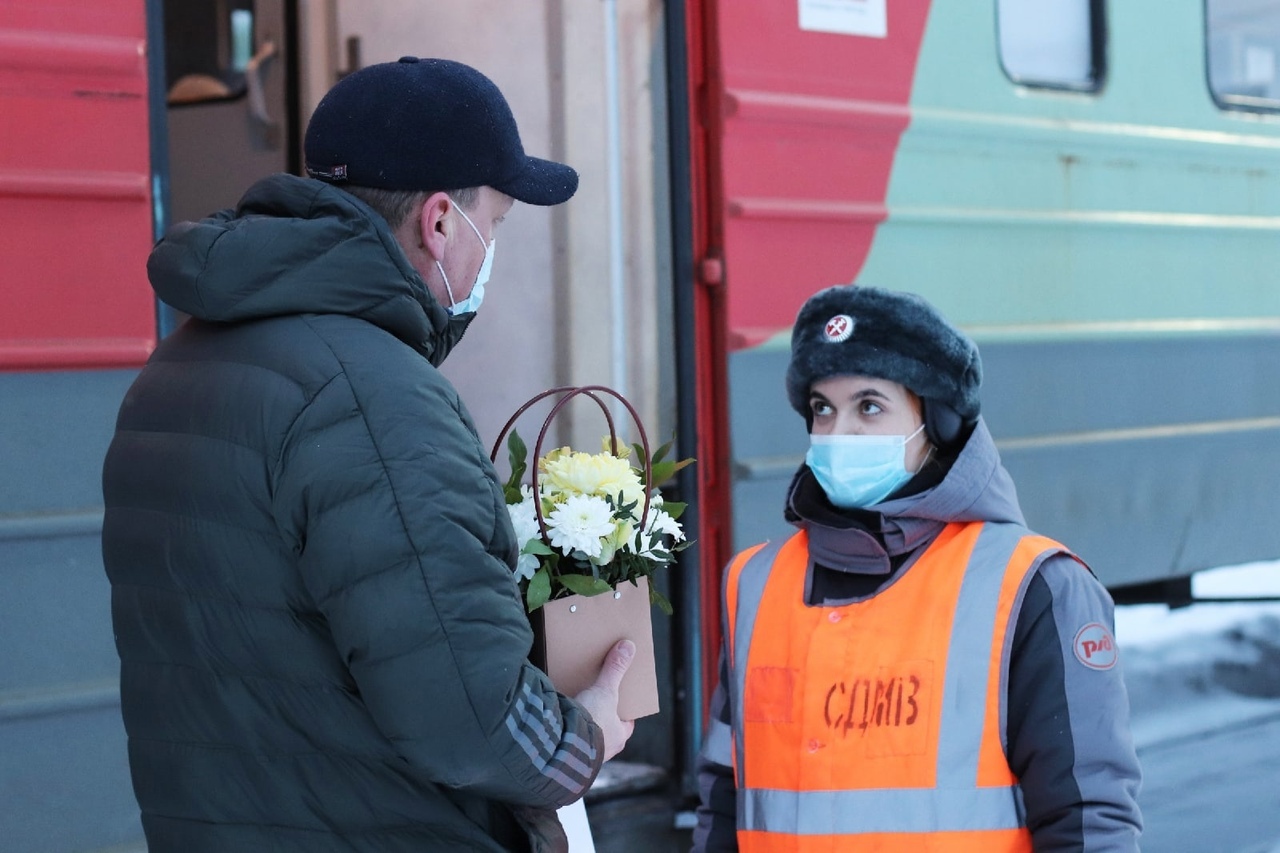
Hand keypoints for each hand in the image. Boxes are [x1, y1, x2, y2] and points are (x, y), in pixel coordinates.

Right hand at [573, 639, 636, 761]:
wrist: (563, 748)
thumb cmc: (592, 722)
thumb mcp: (605, 691)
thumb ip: (614, 669)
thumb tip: (628, 646)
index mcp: (618, 737)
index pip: (626, 723)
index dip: (623, 711)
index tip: (619, 699)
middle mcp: (604, 750)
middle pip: (606, 730)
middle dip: (600, 717)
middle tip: (594, 701)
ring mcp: (584, 755)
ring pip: (587, 738)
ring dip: (582, 726)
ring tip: (573, 709)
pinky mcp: (566, 755)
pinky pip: (569, 742)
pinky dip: (566, 732)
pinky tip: (558, 721)